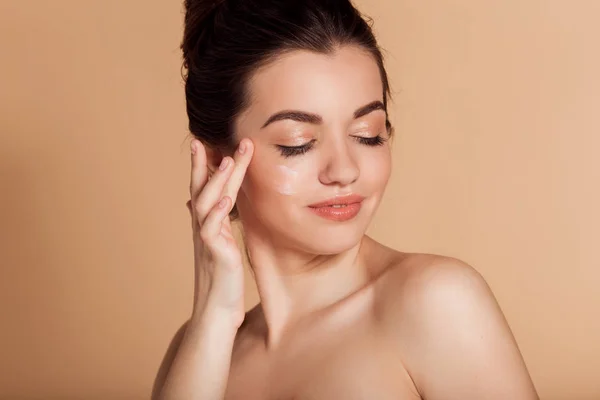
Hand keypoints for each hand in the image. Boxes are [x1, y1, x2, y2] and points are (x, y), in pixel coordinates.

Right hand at [186, 138, 253, 328]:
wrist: (216, 313)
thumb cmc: (222, 281)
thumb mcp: (220, 247)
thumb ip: (218, 225)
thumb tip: (218, 206)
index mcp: (206, 225)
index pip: (204, 190)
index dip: (205, 167)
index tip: (207, 143)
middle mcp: (202, 229)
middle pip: (200, 190)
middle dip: (204, 164)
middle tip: (203, 139)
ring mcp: (206, 241)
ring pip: (206, 204)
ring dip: (216, 181)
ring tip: (227, 160)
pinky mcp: (215, 255)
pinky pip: (212, 230)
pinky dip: (219, 213)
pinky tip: (226, 199)